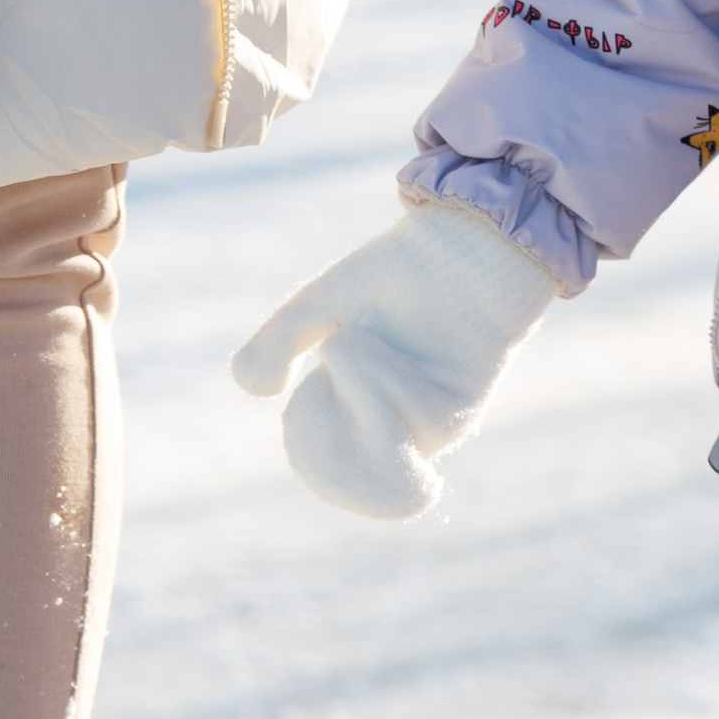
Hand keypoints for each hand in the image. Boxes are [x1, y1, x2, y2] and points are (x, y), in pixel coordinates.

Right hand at [232, 203, 557, 518]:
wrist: (464, 247)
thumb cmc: (397, 277)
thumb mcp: (318, 308)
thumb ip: (278, 343)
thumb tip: (254, 390)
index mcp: (368, 424)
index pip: (321, 471)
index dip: (302, 429)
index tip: (313, 383)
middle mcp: (403, 439)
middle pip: (334, 470)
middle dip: (319, 408)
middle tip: (346, 353)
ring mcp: (431, 433)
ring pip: (359, 423)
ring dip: (351, 364)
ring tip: (376, 337)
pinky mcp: (455, 415)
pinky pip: (386, 399)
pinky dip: (376, 359)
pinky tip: (399, 337)